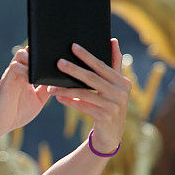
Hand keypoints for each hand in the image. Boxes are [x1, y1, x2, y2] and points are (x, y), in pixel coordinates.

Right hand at [0, 46, 51, 134]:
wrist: (2, 123)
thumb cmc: (19, 112)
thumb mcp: (39, 99)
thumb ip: (46, 88)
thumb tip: (59, 78)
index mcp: (26, 74)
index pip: (35, 56)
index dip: (44, 53)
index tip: (57, 53)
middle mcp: (19, 71)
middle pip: (28, 49)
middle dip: (40, 52)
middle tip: (53, 59)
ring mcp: (12, 74)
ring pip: (21, 53)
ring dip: (32, 59)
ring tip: (42, 70)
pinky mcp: (7, 80)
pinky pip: (15, 66)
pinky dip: (26, 70)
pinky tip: (33, 80)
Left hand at [50, 39, 130, 153]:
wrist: (111, 134)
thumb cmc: (110, 104)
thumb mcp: (114, 86)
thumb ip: (114, 65)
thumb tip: (113, 40)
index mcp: (122, 81)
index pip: (102, 65)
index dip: (87, 56)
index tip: (73, 46)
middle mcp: (121, 92)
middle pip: (92, 78)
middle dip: (74, 69)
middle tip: (59, 62)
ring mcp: (114, 106)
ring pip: (85, 93)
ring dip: (66, 89)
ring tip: (52, 86)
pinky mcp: (105, 117)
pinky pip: (83, 106)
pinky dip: (70, 101)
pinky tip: (58, 98)